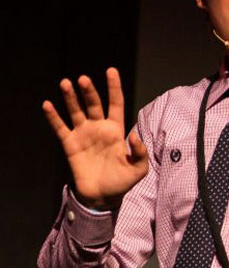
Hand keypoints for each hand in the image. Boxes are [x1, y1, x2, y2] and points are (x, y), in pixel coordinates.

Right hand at [42, 68, 147, 209]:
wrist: (102, 197)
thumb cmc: (122, 182)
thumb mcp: (138, 169)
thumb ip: (140, 152)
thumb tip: (135, 135)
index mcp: (116, 130)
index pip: (116, 103)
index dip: (114, 87)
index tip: (111, 71)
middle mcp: (99, 128)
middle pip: (93, 104)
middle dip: (89, 91)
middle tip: (83, 79)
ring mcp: (83, 135)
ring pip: (76, 111)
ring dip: (70, 98)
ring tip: (65, 83)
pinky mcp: (70, 144)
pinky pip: (60, 127)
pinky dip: (53, 116)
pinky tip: (48, 105)